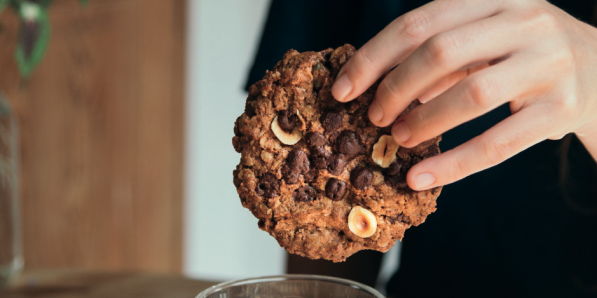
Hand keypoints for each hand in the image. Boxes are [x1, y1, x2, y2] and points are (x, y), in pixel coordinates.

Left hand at [331, 0, 596, 190]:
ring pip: (471, 95)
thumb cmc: (523, 55)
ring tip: (397, 139)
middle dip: (396, 88)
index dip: (373, 57)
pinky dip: (453, 164)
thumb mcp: (484, 39)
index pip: (419, 22)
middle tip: (374, 116)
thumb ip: (437, 55)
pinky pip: (498, 143)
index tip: (342, 89)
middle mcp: (526, 21)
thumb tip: (375, 88)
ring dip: (424, 122)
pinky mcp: (563, 108)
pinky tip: (420, 177)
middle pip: (441, 52)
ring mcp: (549, 63)